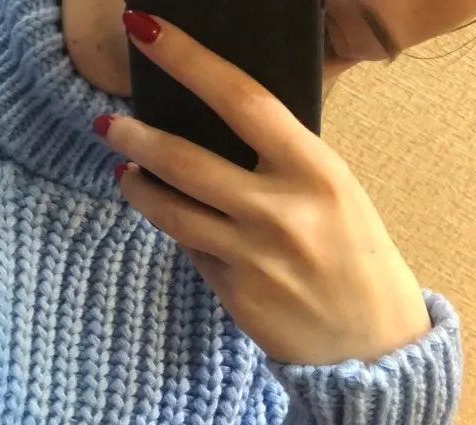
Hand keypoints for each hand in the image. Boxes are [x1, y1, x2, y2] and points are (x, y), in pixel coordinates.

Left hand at [96, 13, 431, 365]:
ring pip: (173, 212)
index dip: (189, 61)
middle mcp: (281, 211)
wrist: (370, 341)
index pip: (242, 100)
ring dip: (139, 188)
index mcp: (316, 169)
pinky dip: (177, 232)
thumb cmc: (356, 256)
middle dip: (137, 138)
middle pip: (187, 161)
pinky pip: (191, 251)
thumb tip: (217, 134)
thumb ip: (283, 164)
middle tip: (105, 125)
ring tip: (124, 173)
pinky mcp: (233, 294)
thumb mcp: (335, 193)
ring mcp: (253, 256)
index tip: (147, 32)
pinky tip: (172, 220)